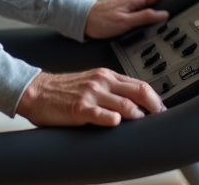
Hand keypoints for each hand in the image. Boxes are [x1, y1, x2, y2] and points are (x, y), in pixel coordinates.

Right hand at [16, 69, 164, 126]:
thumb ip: (111, 89)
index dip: (155, 98)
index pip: (139, 84)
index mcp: (106, 75)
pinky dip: (113, 119)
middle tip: (160, 118)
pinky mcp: (80, 108)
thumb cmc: (63, 90)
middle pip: (138, 92)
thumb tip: (134, 101)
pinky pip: (102, 114)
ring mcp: (91, 95)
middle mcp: (101, 82)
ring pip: (125, 105)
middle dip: (154, 107)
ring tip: (139, 124)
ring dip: (137, 116)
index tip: (162, 109)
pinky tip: (117, 122)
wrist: (37, 91)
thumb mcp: (91, 82)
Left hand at [85, 0, 175, 39]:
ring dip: (157, 6)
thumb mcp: (125, 22)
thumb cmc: (100, 22)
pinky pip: (140, 8)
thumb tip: (163, 14)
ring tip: (167, 12)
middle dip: (166, 1)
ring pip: (147, 3)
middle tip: (179, 6)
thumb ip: (145, 17)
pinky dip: (147, 11)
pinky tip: (148, 17)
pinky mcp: (122, 9)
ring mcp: (126, 4)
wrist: (81, 21)